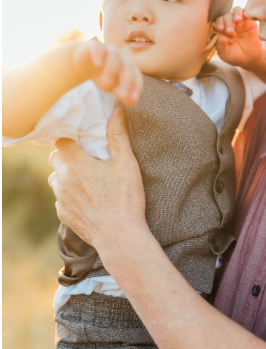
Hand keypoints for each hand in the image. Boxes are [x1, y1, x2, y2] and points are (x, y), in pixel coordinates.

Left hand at [49, 105, 146, 257]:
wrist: (120, 238)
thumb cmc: (124, 199)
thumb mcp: (126, 163)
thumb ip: (118, 135)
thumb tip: (117, 111)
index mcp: (75, 164)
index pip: (61, 141)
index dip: (70, 137)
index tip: (81, 137)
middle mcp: (63, 181)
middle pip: (56, 159)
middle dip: (67, 155)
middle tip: (86, 155)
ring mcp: (61, 200)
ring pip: (56, 179)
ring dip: (66, 175)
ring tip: (85, 176)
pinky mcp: (64, 216)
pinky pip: (61, 198)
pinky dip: (69, 194)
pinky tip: (86, 196)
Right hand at [69, 36, 145, 109]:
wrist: (85, 58)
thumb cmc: (103, 74)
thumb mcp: (113, 85)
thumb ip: (122, 92)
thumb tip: (133, 102)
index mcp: (128, 68)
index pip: (136, 77)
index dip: (136, 87)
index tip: (133, 100)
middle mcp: (121, 58)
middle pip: (127, 68)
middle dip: (127, 82)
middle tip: (123, 95)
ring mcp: (108, 51)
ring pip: (114, 58)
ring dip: (112, 70)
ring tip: (107, 84)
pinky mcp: (94, 47)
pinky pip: (98, 48)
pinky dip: (98, 55)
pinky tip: (97, 64)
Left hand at [213, 8, 265, 82]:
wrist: (252, 58)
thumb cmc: (236, 56)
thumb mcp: (227, 55)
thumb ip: (221, 47)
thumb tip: (219, 36)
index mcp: (221, 31)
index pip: (217, 22)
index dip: (218, 23)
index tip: (221, 28)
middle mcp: (229, 24)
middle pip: (226, 16)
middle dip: (227, 21)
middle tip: (230, 31)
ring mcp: (240, 21)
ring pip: (236, 10)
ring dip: (235, 13)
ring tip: (237, 20)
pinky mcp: (249, 20)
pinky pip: (247, 12)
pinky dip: (246, 12)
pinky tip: (245, 16)